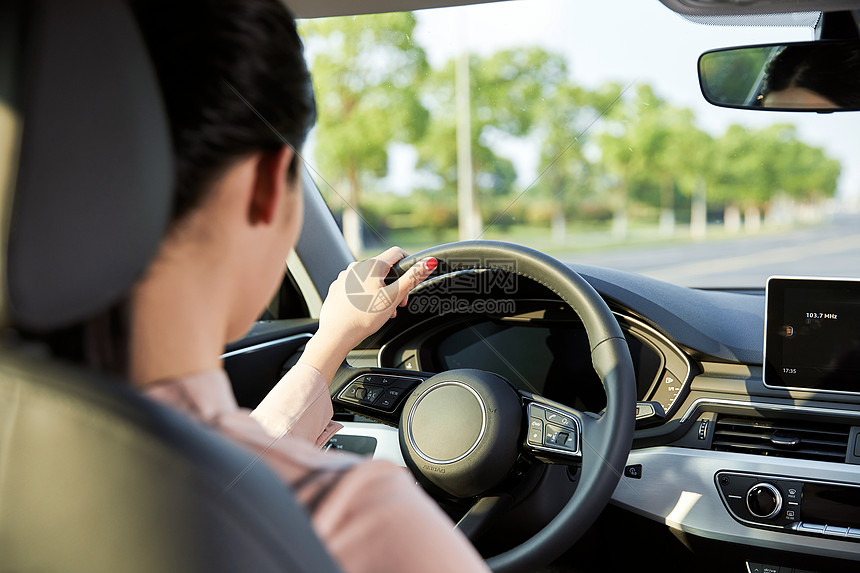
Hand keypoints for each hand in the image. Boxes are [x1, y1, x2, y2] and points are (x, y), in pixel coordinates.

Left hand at [299, 247, 436, 380]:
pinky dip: (364, 296)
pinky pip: (355, 287)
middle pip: (383, 269)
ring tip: (382, 311)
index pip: (397, 253)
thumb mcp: (393, 297)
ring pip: (369, 279)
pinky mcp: (337, 288)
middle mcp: (356, 267)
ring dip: (380, 292)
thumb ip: (413, 278)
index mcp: (372, 266)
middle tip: (398, 304)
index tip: (412, 276)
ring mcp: (344, 277)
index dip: (408, 262)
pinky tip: (365, 310)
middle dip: (394, 285)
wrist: (336, 334)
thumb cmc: (363, 317)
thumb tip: (429, 262)